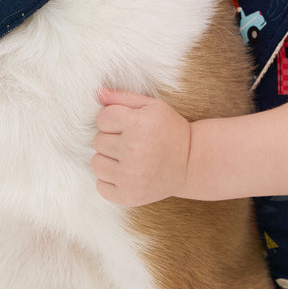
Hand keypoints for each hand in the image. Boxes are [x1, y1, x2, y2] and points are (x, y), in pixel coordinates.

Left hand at [91, 89, 190, 205]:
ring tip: (127, 158)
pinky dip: (109, 180)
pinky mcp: (129, 196)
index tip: (127, 125)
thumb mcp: (152, 106)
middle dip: (111, 139)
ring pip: (96, 163)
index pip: (102, 118)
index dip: (113, 120)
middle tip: (131, 142)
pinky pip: (100, 186)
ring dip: (107, 159)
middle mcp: (133, 151)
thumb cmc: (169, 130)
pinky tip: (126, 174)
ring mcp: (130, 176)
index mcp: (138, 125)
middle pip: (97, 141)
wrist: (191, 163)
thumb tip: (97, 92)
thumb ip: (123, 97)